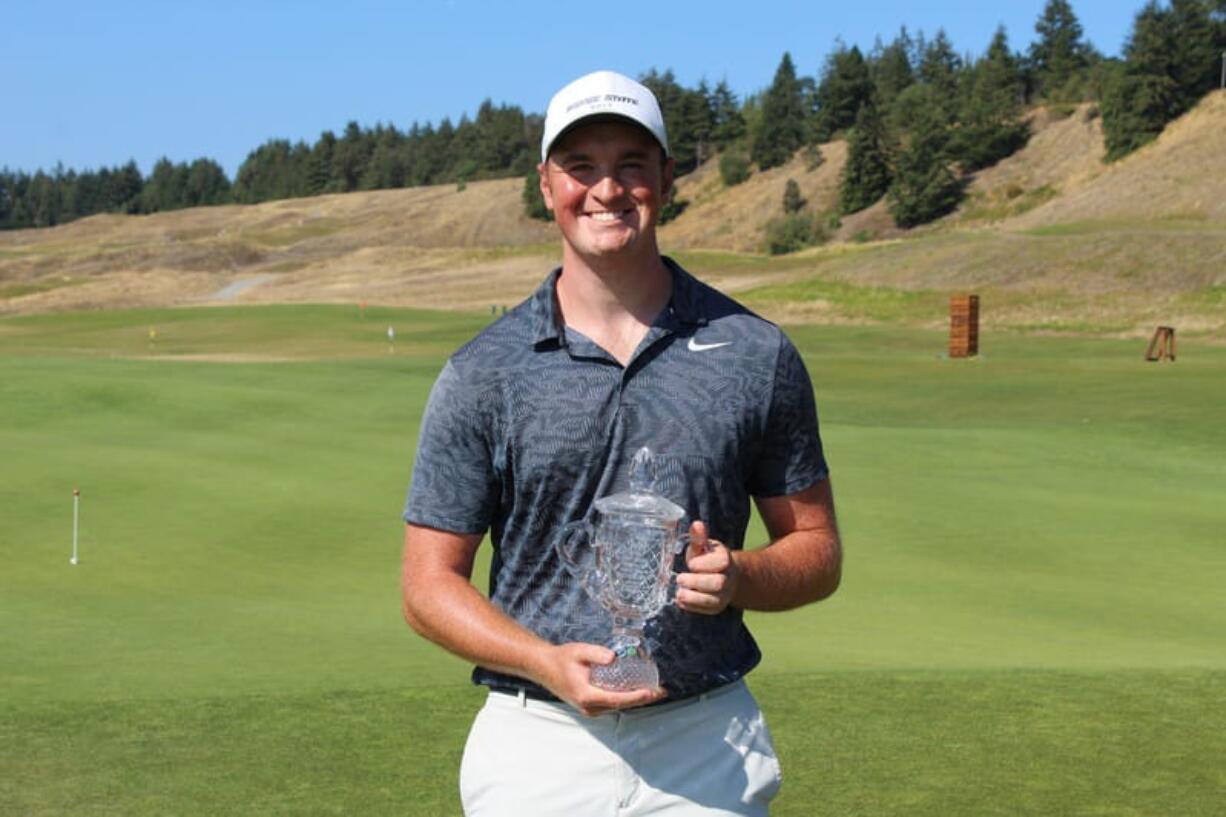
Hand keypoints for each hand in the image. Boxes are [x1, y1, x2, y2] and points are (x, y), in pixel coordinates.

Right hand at [532, 643, 665, 716]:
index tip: (652, 692)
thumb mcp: (579, 651)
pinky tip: (638, 691)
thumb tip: (614, 658)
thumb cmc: (562, 659)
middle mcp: (590, 707)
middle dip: (643, 699)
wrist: (544, 668)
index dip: (637, 696)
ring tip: (656, 691)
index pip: (618, 699)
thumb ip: (596, 653)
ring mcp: (590, 709)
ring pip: (619, 706)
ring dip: (637, 700)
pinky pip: (613, 704)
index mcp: (587, 696)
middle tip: (663, 691)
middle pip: (622, 705)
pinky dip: (627, 699)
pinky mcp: (590, 707)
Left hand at [676, 520, 738, 614]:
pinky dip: (692, 607)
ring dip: (693, 598)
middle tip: (680, 579)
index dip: (704, 564)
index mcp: (726, 560)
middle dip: (696, 582)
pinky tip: (681, 600)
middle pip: (718, 584)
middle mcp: (729, 578)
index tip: (691, 564)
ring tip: (679, 592)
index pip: (721, 563)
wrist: (723, 576)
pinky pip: (707, 611)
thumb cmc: (708, 559)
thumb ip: (699, 537)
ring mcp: (724, 595)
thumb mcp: (703, 547)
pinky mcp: (717, 607)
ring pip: (713, 601)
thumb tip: (696, 524)